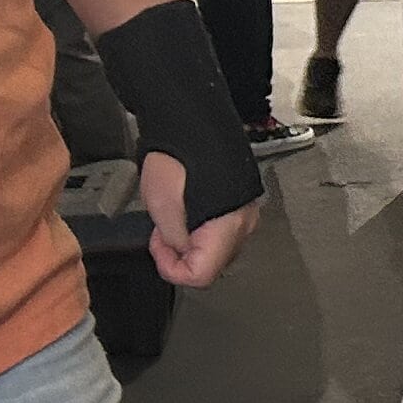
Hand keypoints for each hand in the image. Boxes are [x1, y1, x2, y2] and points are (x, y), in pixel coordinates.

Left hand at [140, 154, 260, 286]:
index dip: (172, 269)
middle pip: (211, 264)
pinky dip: (200, 230)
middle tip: (162, 234)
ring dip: (190, 243)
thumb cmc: (178, 162)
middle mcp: (243, 226)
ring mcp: (244, 215)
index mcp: (228, 229)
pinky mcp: (239, 204)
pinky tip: (187, 211)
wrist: (194, 126)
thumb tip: (180, 252)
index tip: (158, 248)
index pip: (201, 275)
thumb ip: (173, 241)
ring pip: (215, 250)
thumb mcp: (163, 208)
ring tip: (173, 219)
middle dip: (182, 256)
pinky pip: (220, 232)